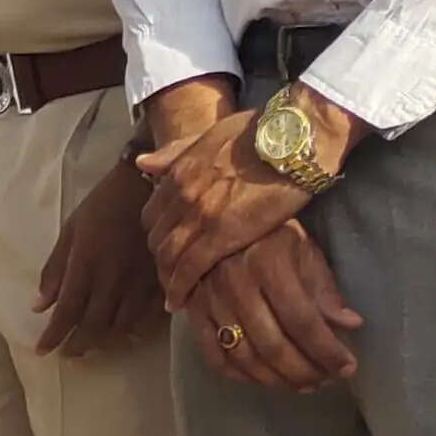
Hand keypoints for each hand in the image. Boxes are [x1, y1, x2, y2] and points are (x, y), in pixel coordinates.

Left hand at [35, 157, 165, 356]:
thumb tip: (39, 306)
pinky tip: (127, 332)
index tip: (43, 350)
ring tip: (93, 344)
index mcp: (86, 265)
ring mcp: (140, 282)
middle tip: (68, 353)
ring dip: (105, 340)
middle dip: (78, 345)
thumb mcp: (71, 231)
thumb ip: (55, 270)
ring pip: (121, 326)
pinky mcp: (161, 280)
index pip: (67, 311)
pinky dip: (135, 329)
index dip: (54, 335)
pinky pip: (149, 316)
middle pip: (94, 326)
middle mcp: (112, 279)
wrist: (148, 185)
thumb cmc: (103, 205)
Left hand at [142, 82, 356, 307]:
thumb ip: (175, 152)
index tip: (166, 248)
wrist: (293, 140)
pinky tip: (179, 302)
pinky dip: (180, 289)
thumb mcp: (210, 135)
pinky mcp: (221, 235)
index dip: (157, 235)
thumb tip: (142, 163)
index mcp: (178, 172)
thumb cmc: (262, 133)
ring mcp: (198, 216)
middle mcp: (181, 195)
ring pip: (168, 257)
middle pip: (156, 239)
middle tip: (170, 275)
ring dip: (167, 278)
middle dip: (161, 260)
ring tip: (175, 293)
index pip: (152, 215)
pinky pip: (189, 269)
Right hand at [186, 223, 364, 391]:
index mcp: (268, 264)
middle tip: (325, 382)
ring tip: (301, 385)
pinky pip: (213, 355)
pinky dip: (238, 374)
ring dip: (275, 380)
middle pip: (273, 345)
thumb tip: (350, 325)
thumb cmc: (269, 233)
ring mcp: (210, 300)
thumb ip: (324, 289)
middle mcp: (236, 284)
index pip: (302, 320)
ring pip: (244, 356)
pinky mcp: (193, 311)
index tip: (347, 368)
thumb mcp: (303, 249)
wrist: (215, 217)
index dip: (327, 351)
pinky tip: (261, 378)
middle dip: (303, 372)